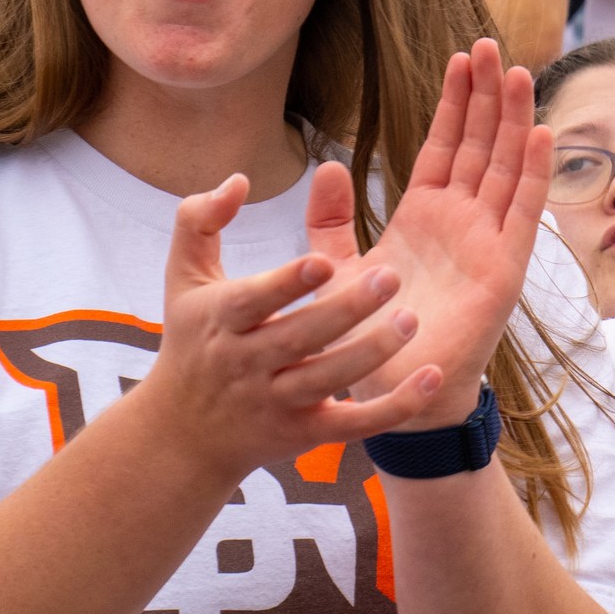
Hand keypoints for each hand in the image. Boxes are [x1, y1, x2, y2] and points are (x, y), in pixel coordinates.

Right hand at [138, 177, 436, 484]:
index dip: (288, 283)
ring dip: (373, 352)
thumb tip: (238, 180)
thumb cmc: (192, 338)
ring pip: (329, 378)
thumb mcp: (183, 279)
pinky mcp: (306, 433)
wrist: (182, 433)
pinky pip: (356, 424)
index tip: (325, 260)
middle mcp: (246, 362)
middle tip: (392, 277)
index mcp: (220, 318)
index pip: (254, 299)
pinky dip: (395, 406)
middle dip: (345, 310)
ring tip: (411, 320)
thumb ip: (200, 221)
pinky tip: (432, 377)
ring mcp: (278, 401)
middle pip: (300, 337)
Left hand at [323, 42, 552, 417]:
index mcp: (424, 217)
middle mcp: (461, 222)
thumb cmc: (361, 337)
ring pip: (505, 166)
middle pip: (481, 144)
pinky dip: (533, 172)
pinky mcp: (503, 267)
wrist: (383, 389)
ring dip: (514, 120)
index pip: (445, 146)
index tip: (460, 58)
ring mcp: (487, 242)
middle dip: (486, 95)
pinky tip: (541, 132)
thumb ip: (329, 220)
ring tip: (517, 71)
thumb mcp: (332, 267)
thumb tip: (328, 165)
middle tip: (490, 45)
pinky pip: (522, 211)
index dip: (454, 102)